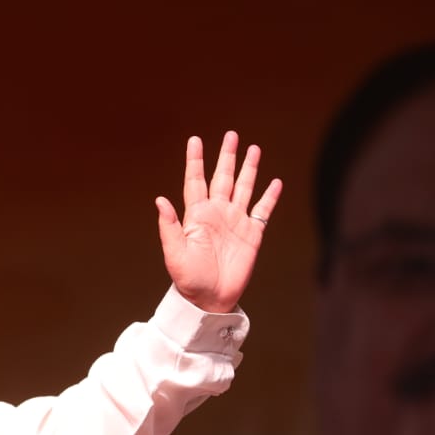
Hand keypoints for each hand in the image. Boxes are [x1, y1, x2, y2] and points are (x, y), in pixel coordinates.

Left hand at [157, 130, 282, 312]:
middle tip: (231, 135)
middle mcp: (217, 214)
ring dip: (248, 169)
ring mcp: (235, 222)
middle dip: (226, 157)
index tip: (195, 140)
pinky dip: (270, 197)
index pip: (195, 181)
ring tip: (253, 149)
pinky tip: (275, 182)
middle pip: (222, 178)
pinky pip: (263, 211)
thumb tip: (159, 200)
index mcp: (196, 215)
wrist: (209, 299)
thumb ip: (169, 226)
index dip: (195, 161)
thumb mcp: (174, 253)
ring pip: (244, 188)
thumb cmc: (188, 279)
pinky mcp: (252, 234)